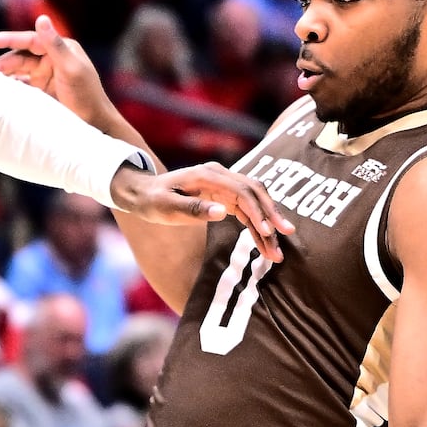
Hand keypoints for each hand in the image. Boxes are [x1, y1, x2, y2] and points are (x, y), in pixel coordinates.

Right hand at [0, 16, 109, 115]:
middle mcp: (51, 59)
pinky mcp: (42, 92)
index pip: (30, 40)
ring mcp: (46, 76)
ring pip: (18, 72)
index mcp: (60, 48)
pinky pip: (21, 86)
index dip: (8, 39)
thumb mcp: (71, 68)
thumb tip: (41, 17)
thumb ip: (54, 44)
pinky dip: (9, 87)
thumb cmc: (87, 95)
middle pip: (21, 57)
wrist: (95, 124)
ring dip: (3, 75)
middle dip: (2, 63)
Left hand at [111, 161, 288, 268]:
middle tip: (283, 242)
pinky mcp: (224, 195)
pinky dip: (257, 224)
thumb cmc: (152, 201)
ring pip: (254, 202)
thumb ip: (193, 209)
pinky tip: (266, 241)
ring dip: (267, 225)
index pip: (241, 192)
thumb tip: (222, 212)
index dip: (256, 211)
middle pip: (255, 193)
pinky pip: (246, 208)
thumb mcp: (166, 207)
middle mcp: (220, 175)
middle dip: (271, 217)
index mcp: (208, 175)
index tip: (267, 232)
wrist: (143, 192)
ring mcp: (224, 184)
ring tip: (277, 251)